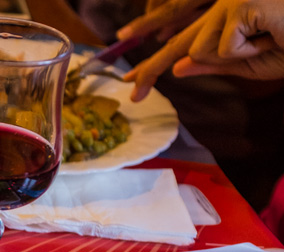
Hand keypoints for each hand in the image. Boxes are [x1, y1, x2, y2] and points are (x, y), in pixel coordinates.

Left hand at [119, 0, 283, 100]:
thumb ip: (215, 63)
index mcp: (224, 16)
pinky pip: (224, 47)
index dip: (155, 61)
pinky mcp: (238, 5)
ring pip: (202, 50)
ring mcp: (228, 1)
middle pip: (179, 42)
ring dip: (237, 56)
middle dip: (152, 69)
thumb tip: (179, 68)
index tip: (130, 81)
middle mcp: (222, 4)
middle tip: (132, 94)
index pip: (183, 40)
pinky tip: (270, 34)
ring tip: (267, 41)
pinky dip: (249, 51)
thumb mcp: (251, 60)